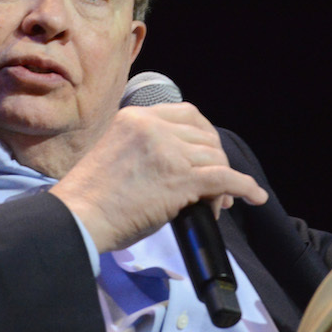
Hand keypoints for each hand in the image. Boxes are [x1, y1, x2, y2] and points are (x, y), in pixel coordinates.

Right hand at [50, 103, 268, 252]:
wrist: (77, 217)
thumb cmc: (90, 197)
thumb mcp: (115, 152)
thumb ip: (145, 147)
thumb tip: (180, 164)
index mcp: (135, 117)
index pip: (187, 114)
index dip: (204, 137)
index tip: (206, 156)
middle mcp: (153, 127)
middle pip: (206, 137)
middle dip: (215, 162)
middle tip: (215, 189)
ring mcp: (167, 151)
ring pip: (216, 159)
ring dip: (222, 184)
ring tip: (216, 206)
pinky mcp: (179, 178)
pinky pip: (225, 178)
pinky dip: (245, 187)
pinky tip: (254, 197)